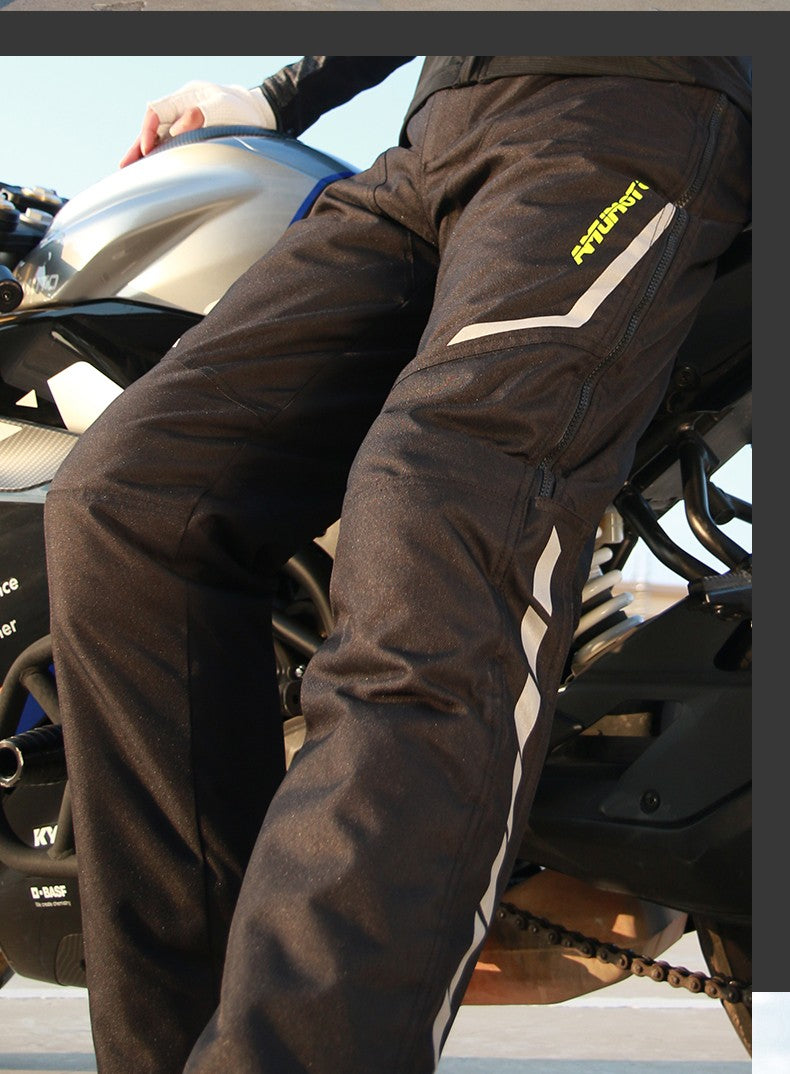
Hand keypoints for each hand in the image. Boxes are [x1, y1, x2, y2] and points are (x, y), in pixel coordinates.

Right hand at [119, 81, 276, 167]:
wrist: (260, 112)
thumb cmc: (244, 111)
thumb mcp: (223, 109)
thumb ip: (201, 116)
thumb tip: (177, 129)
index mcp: (185, 98)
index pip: (156, 112)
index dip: (148, 131)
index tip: (148, 151)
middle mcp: (181, 109)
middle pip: (152, 128)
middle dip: (139, 147)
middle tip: (125, 167)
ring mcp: (186, 123)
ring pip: (160, 138)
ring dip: (146, 155)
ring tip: (130, 172)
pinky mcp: (194, 136)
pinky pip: (171, 145)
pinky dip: (161, 157)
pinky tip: (153, 171)